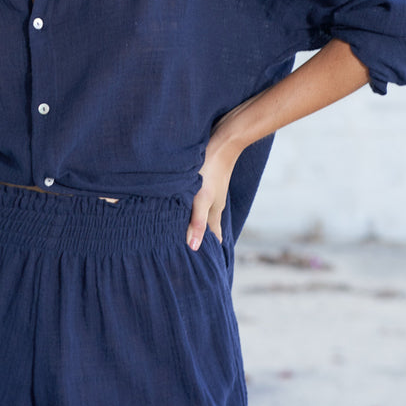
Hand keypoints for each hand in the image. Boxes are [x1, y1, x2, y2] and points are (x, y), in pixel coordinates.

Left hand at [186, 131, 239, 249]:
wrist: (224, 140)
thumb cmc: (211, 170)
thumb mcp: (202, 198)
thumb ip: (197, 222)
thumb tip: (194, 248)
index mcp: (214, 212)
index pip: (213, 238)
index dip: (208, 250)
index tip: (203, 265)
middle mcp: (213, 204)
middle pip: (207, 226)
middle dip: (200, 238)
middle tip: (188, 252)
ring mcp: (209, 192)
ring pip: (201, 212)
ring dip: (194, 222)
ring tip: (183, 232)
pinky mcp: (204, 181)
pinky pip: (197, 199)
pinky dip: (191, 207)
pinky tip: (182, 204)